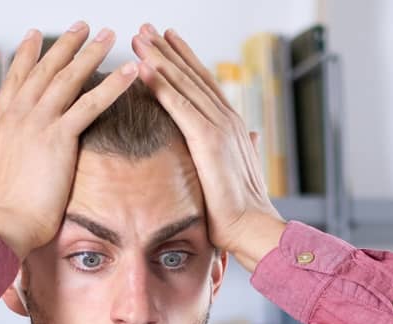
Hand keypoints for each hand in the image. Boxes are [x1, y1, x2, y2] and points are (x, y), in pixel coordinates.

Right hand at [0, 23, 138, 259]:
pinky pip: (92, 104)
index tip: (35, 36)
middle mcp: (17, 115)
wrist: (0, 226)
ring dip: (91, 53)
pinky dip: (113, 85)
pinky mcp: (59, 138)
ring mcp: (38, 123)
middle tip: (82, 27)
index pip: (16, 80)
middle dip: (65, 45)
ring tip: (109, 36)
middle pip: (45, 70)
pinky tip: (130, 70)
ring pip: (69, 78)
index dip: (27, 56)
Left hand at [130, 25, 286, 270]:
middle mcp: (225, 118)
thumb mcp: (243, 171)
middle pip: (191, 75)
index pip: (204, 84)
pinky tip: (143, 68)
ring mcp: (217, 126)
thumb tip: (253, 137)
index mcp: (231, 125)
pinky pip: (178, 105)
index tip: (167, 41)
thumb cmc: (243, 209)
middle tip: (146, 28)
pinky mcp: (207, 139)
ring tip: (139, 38)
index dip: (185, 60)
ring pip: (183, 83)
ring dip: (159, 58)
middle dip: (167, 50)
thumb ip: (245, 148)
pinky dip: (161, 84)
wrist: (253, 226)